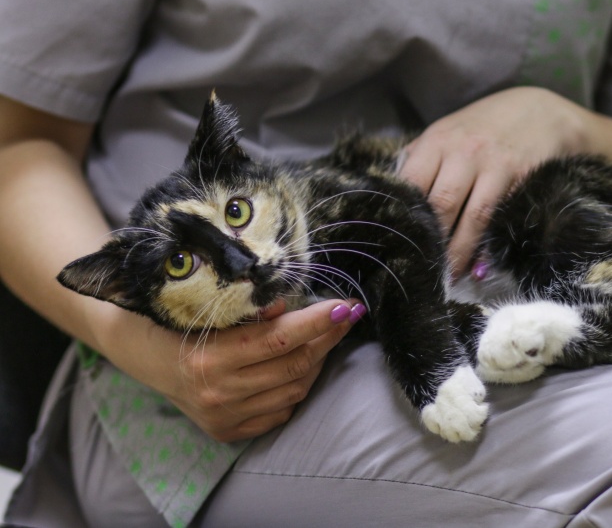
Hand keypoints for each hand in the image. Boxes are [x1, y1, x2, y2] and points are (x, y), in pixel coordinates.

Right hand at [93, 298, 363, 441]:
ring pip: (293, 390)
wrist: (140, 352)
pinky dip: (297, 386)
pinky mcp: (227, 431)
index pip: (278, 339)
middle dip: (327, 338)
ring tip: (326, 336)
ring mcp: (224, 417)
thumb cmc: (175, 319)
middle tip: (347, 315)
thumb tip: (289, 307)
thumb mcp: (206, 306)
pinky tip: (302, 364)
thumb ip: (249, 309)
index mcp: (209, 359)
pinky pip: (280, 410)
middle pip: (293, 366)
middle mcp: (218, 394)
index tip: (346, 305)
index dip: (317, 322)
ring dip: (316, 361)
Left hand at [398, 87, 591, 275]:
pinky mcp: (520, 176)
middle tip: (420, 270)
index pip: (410, 184)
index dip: (403, 219)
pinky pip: (498, 218)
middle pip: (438, 205)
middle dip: (429, 242)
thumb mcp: (448, 135)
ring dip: (457, 253)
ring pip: (470, 217)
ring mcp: (493, 163)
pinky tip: (478, 267)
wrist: (540, 112)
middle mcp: (462, 150)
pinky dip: (486, 247)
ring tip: (447, 278)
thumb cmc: (484, 129)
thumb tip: (395, 203)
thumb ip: (422, 163)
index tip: (396, 246)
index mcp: (436, 141)